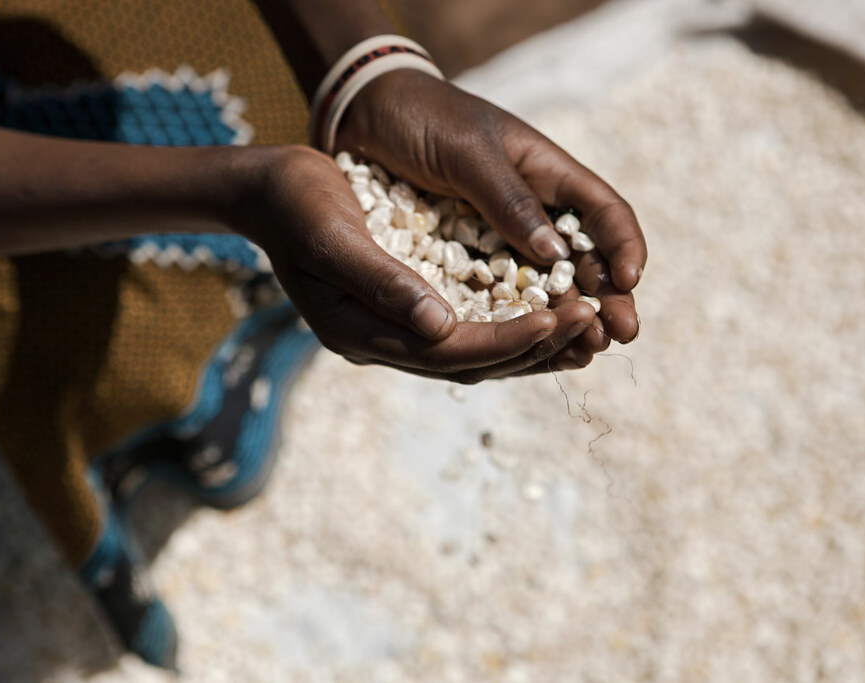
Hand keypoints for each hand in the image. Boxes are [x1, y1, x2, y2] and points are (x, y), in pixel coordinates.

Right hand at [236, 146, 601, 381]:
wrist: (271, 190)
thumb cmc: (296, 202)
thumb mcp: (331, 234)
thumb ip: (382, 282)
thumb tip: (441, 326)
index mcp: (360, 332)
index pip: (448, 352)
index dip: (506, 340)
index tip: (559, 317)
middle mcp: (381, 343)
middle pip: (471, 363)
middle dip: (534, 347)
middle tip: (594, 323)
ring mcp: (393, 331)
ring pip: (476, 355)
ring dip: (532, 346)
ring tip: (589, 329)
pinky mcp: (406, 311)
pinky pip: (468, 330)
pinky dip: (511, 326)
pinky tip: (549, 313)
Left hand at [336, 69, 646, 377]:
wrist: (364, 116)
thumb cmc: (420, 118)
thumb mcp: (467, 153)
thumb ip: (509, 199)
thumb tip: (555, 252)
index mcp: (546, 172)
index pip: (603, 212)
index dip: (623, 246)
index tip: (629, 281)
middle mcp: (533, 209)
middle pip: (584, 258)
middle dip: (607, 297)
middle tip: (621, 334)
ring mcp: (501, 237)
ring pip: (548, 284)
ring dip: (570, 317)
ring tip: (587, 351)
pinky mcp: (468, 258)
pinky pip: (501, 295)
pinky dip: (520, 320)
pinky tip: (534, 347)